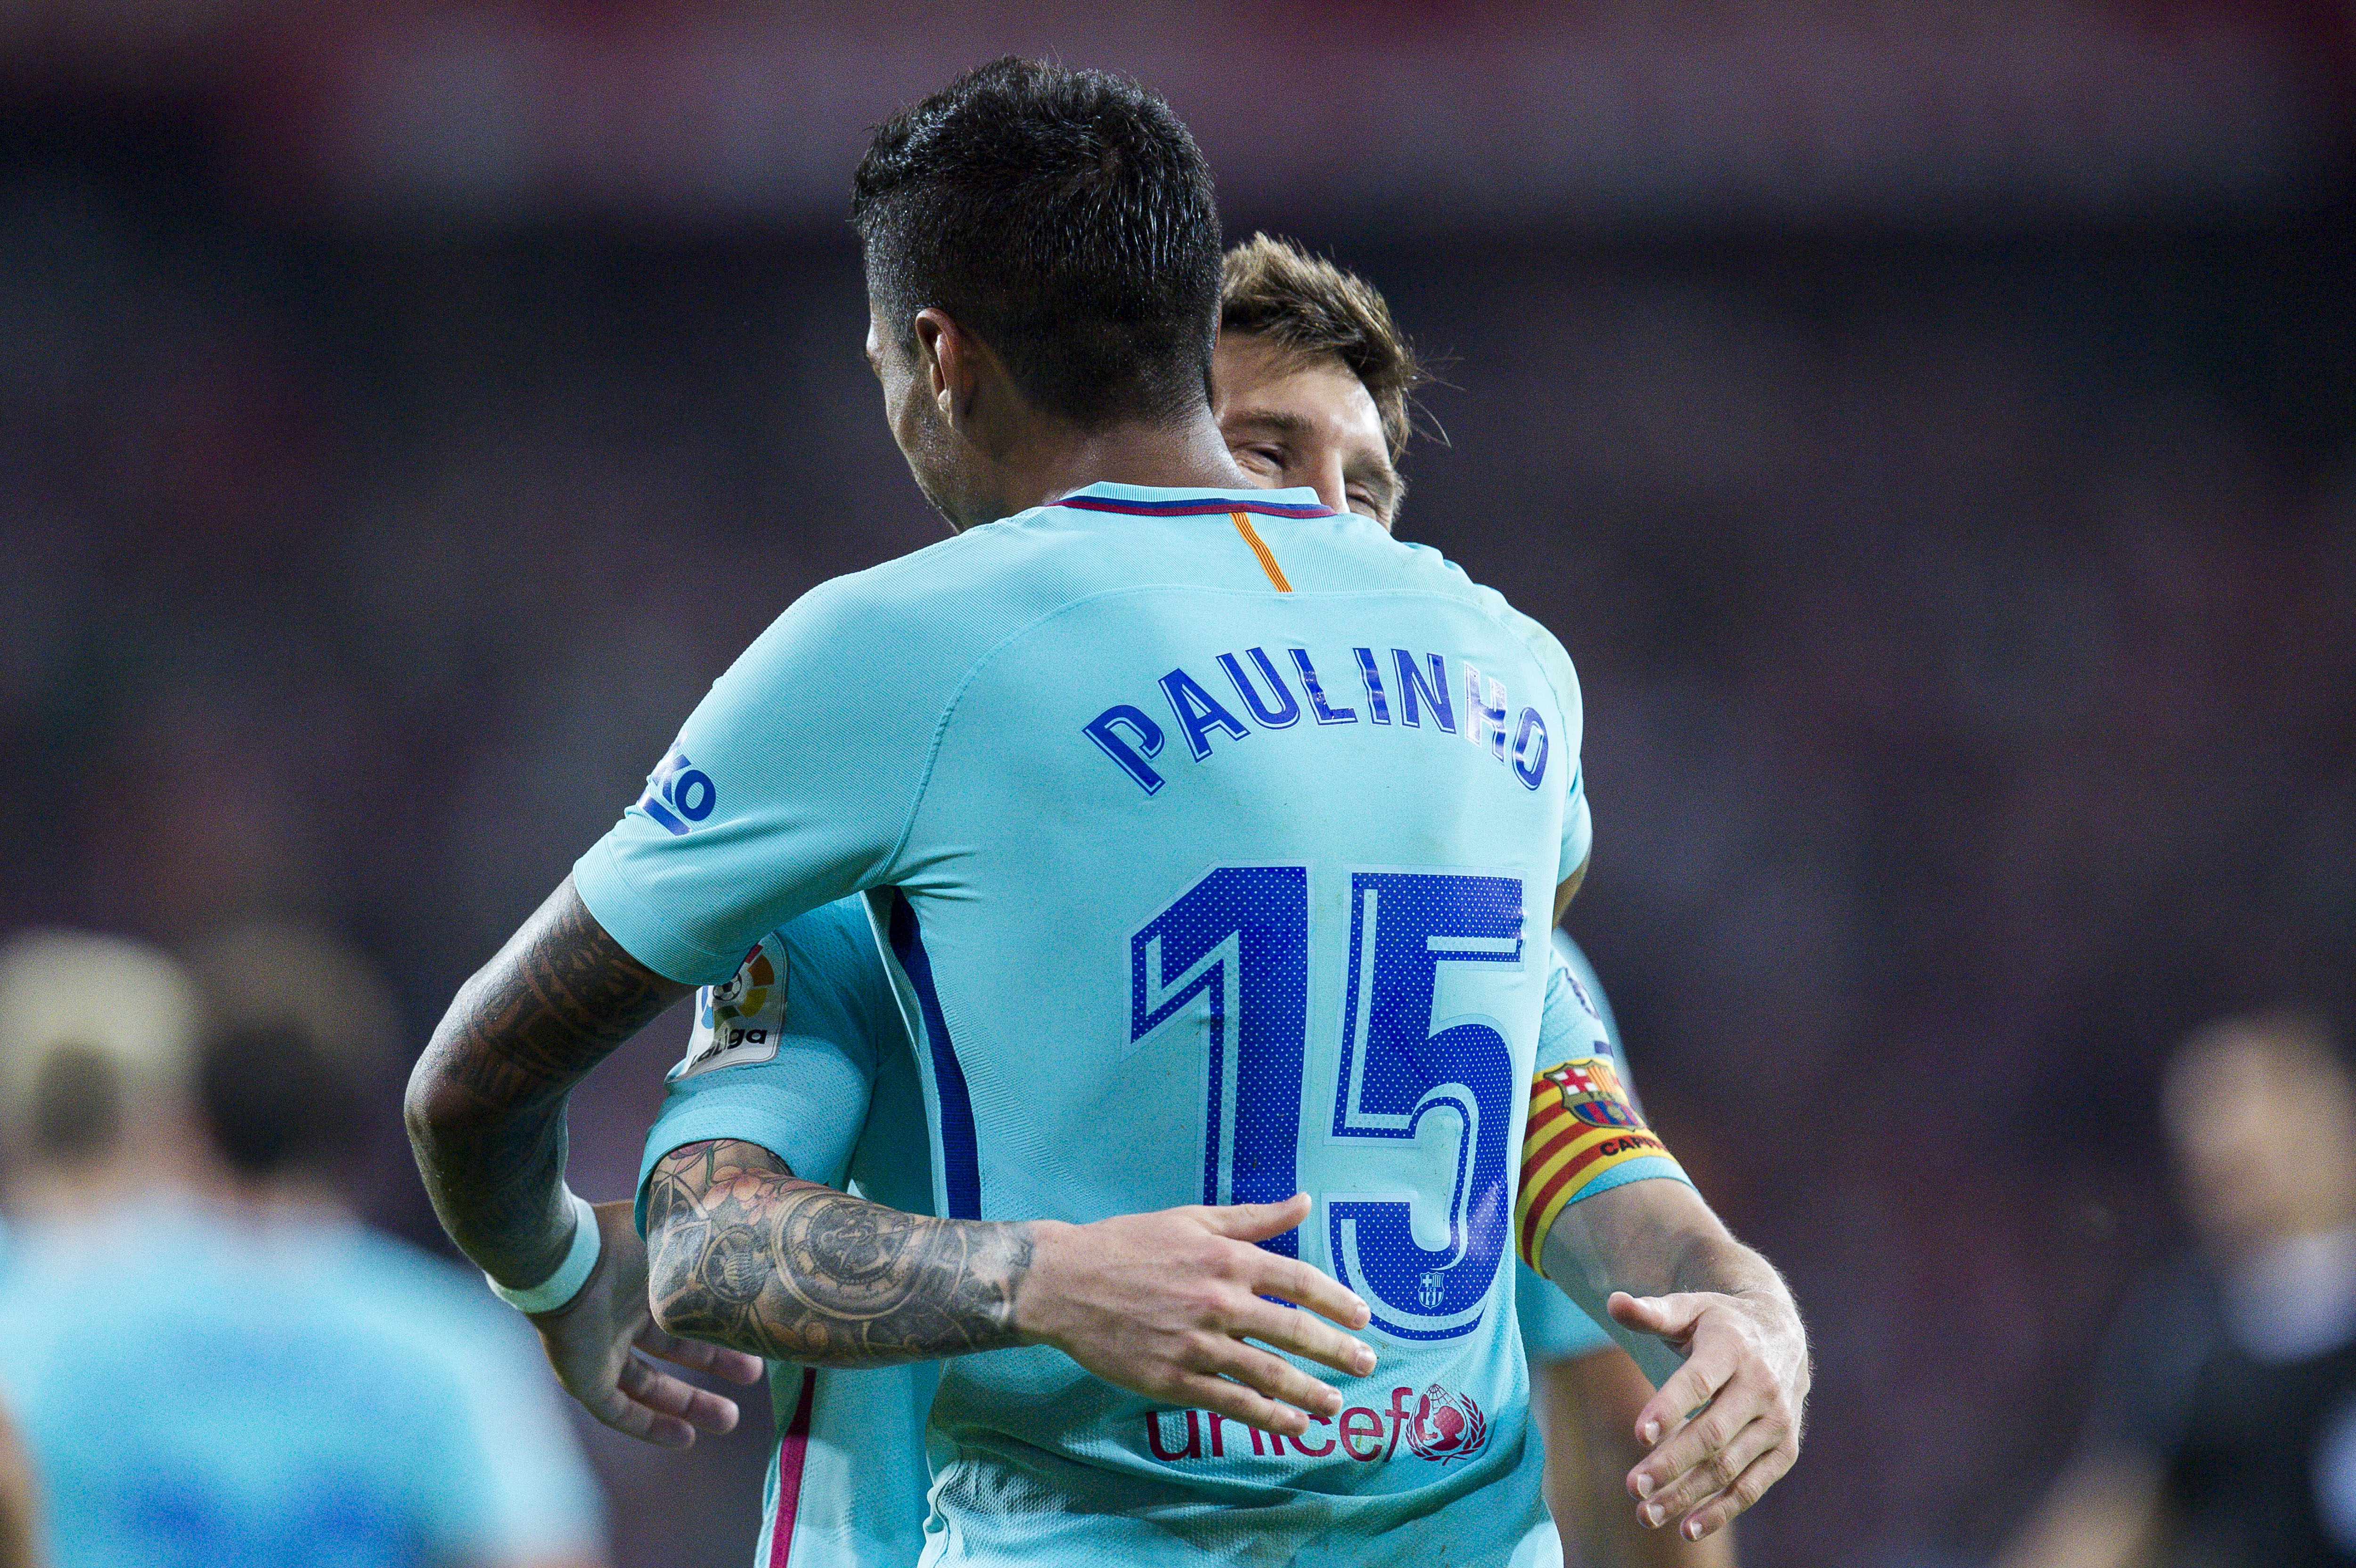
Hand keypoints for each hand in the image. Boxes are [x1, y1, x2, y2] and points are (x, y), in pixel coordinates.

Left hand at [528, 1199, 765, 1446]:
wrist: (568, 1262)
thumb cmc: (620, 1243)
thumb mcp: (674, 1241)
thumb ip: (704, 1249)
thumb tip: (746, 1246)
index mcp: (641, 1281)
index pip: (683, 1310)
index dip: (716, 1324)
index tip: (751, 1333)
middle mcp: (621, 1316)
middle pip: (673, 1349)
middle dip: (713, 1364)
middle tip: (754, 1375)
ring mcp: (601, 1350)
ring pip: (648, 1386)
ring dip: (687, 1404)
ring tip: (730, 1420)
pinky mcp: (584, 1380)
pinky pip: (619, 1412)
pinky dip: (650, 1426)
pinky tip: (685, 1440)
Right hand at [1013, 1192, 1377, 1437]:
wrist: (1064, 1283)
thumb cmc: (1128, 1244)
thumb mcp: (1191, 1219)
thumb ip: (1252, 1217)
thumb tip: (1304, 1202)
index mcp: (1225, 1257)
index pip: (1298, 1280)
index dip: (1336, 1300)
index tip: (1362, 1317)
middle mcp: (1218, 1301)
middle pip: (1294, 1331)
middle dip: (1337, 1351)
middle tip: (1366, 1363)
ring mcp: (1197, 1344)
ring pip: (1269, 1373)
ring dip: (1310, 1392)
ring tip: (1336, 1404)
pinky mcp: (1174, 1379)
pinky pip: (1232, 1403)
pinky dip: (1268, 1417)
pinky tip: (1292, 1425)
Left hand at [1610, 1288, 1808, 1540]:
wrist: (1781, 1334)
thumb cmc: (1719, 1323)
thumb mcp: (1688, 1309)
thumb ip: (1651, 1312)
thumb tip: (1612, 1301)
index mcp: (1732, 1347)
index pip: (1699, 1382)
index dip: (1670, 1407)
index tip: (1639, 1434)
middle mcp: (1761, 1386)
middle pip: (1713, 1432)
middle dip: (1672, 1462)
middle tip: (1633, 1486)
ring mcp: (1778, 1421)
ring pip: (1730, 1466)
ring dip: (1688, 1494)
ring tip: (1647, 1513)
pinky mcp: (1784, 1449)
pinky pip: (1753, 1485)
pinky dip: (1722, 1510)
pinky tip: (1688, 1528)